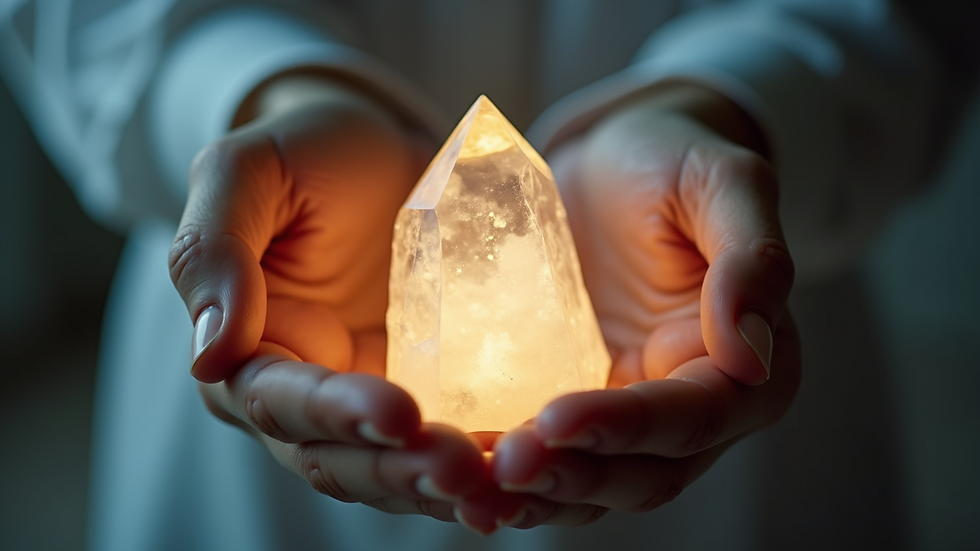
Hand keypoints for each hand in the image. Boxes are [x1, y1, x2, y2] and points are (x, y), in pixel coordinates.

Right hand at [168, 75, 486, 518]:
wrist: (377, 153)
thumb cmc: (306, 153)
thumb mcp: (246, 171)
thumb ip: (213, 249)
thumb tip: (209, 353)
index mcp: (249, 348)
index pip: (279, 400)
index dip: (333, 413)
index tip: (397, 412)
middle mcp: (306, 391)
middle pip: (339, 456)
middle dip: (397, 467)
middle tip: (463, 467)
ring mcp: (370, 398)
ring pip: (394, 465)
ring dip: (440, 483)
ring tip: (496, 481)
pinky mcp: (430, 393)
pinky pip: (448, 440)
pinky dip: (480, 464)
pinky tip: (524, 468)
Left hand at [479, 83, 801, 528]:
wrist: (615, 162)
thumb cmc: (674, 160)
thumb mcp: (724, 182)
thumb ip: (752, 259)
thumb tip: (753, 354)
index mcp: (749, 367)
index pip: (691, 418)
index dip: (626, 427)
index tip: (554, 420)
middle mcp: (693, 407)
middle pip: (642, 473)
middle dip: (573, 475)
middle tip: (502, 465)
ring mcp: (629, 413)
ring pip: (592, 484)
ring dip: (536, 497)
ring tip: (471, 492)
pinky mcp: (576, 404)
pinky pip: (550, 456)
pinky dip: (510, 478)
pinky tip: (460, 478)